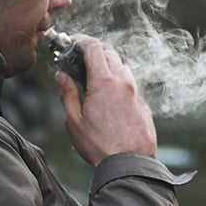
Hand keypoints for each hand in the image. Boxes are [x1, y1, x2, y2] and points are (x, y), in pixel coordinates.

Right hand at [53, 35, 157, 166]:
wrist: (131, 165)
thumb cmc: (100, 147)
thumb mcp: (74, 121)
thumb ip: (67, 94)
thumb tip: (61, 76)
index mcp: (104, 83)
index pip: (94, 48)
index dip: (81, 40)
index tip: (72, 42)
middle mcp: (124, 83)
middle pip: (109, 55)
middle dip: (94, 56)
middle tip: (79, 66)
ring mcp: (136, 94)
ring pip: (123, 69)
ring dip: (108, 69)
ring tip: (94, 84)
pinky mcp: (144, 105)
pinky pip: (131, 86)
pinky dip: (119, 85)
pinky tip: (109, 101)